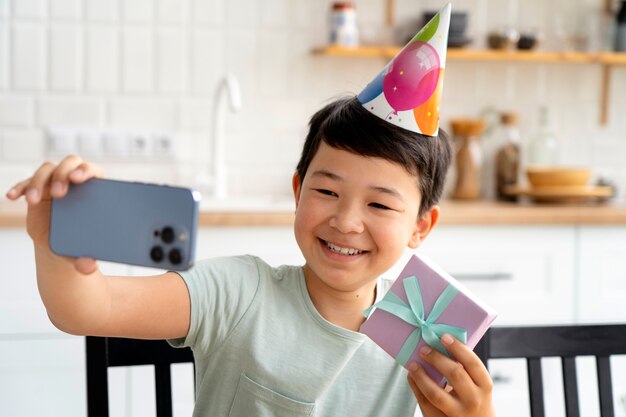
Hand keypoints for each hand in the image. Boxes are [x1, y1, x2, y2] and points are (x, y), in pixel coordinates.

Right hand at [5, 155, 103, 273]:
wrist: (61, 248)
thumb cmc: (78, 245)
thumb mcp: (82, 253)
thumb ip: (87, 260)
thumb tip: (88, 266)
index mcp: (94, 190)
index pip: (92, 171)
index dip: (85, 170)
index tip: (78, 179)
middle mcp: (75, 182)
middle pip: (70, 163)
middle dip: (62, 173)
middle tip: (58, 193)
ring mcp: (55, 183)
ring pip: (47, 169)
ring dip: (39, 182)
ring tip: (33, 200)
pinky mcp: (38, 190)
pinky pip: (27, 182)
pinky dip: (20, 187)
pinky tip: (12, 197)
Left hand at [407, 334, 494, 416]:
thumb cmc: (474, 400)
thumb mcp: (478, 386)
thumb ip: (464, 369)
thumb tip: (440, 345)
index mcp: (484, 386)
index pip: (473, 363)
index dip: (458, 348)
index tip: (444, 337)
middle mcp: (473, 400)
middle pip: (454, 374)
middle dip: (437, 358)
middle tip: (424, 349)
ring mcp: (457, 413)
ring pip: (435, 393)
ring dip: (421, 376)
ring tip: (414, 364)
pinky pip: (425, 404)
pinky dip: (416, 388)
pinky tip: (412, 378)